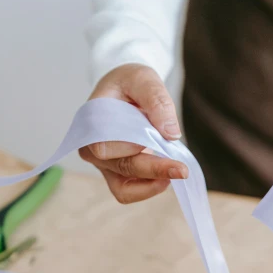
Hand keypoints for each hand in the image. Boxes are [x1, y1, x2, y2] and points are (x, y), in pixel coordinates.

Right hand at [80, 64, 187, 203]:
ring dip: (151, 185)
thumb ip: (156, 100)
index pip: (105, 147)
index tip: (159, 138)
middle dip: (153, 170)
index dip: (131, 147)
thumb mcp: (144, 79)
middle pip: (120, 169)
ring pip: (124, 190)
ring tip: (176, 172)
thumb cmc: (130, 82)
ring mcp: (104, 165)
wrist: (127, 90)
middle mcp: (91, 149)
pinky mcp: (117, 175)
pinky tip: (167, 174)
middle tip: (182, 169)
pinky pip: (130, 192)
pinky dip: (150, 187)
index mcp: (90, 123)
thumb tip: (171, 133)